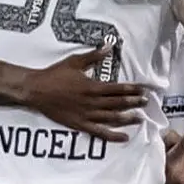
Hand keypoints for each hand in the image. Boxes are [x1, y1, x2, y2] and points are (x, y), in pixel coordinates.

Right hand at [17, 48, 144, 138]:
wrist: (35, 90)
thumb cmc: (54, 74)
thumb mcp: (75, 61)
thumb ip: (93, 56)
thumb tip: (109, 47)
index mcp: (92, 86)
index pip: (118, 88)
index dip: (133, 89)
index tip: (145, 90)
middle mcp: (92, 102)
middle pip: (118, 103)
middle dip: (134, 102)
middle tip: (147, 102)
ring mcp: (87, 115)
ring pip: (112, 118)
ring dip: (127, 118)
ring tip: (140, 118)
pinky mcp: (80, 125)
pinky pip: (99, 132)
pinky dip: (113, 135)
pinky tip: (124, 137)